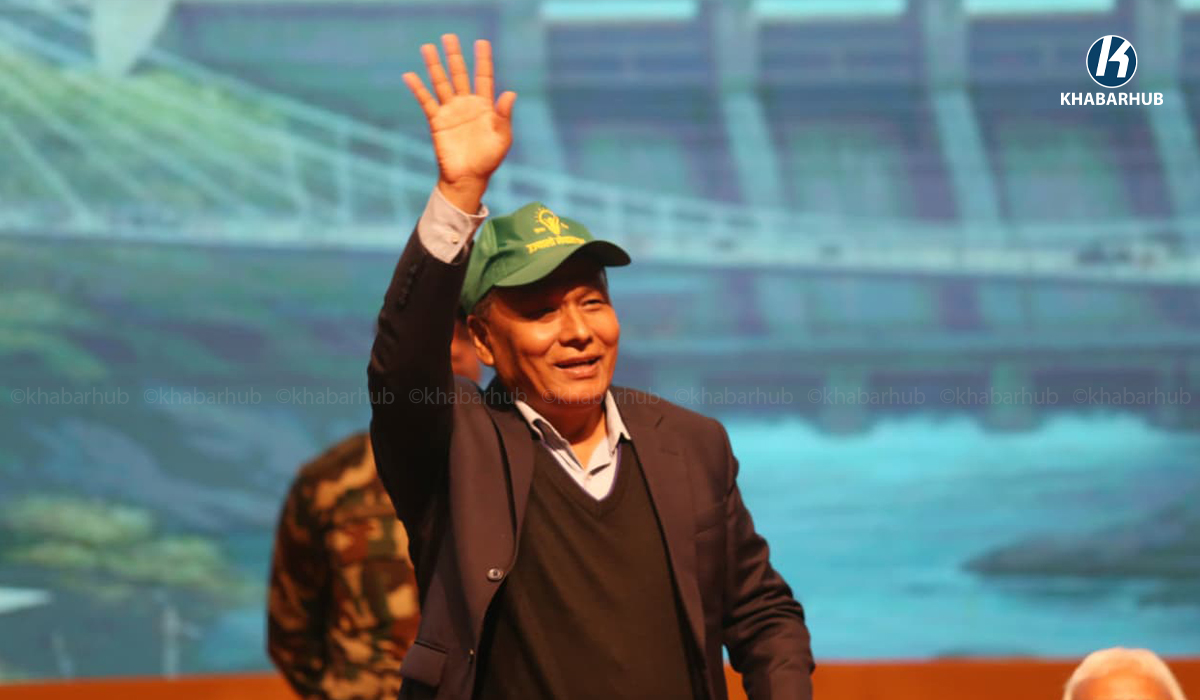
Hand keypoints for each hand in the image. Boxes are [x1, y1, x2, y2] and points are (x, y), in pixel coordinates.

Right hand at [403, 35, 516, 212]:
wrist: (468, 178)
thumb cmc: (488, 160)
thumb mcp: (502, 137)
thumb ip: (504, 115)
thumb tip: (510, 92)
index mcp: (485, 106)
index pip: (484, 77)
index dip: (483, 60)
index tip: (481, 42)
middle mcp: (466, 104)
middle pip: (459, 74)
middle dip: (455, 56)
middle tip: (449, 37)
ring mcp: (451, 111)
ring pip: (441, 83)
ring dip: (434, 66)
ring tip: (427, 47)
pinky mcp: (437, 122)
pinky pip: (426, 102)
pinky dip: (418, 89)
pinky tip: (409, 75)